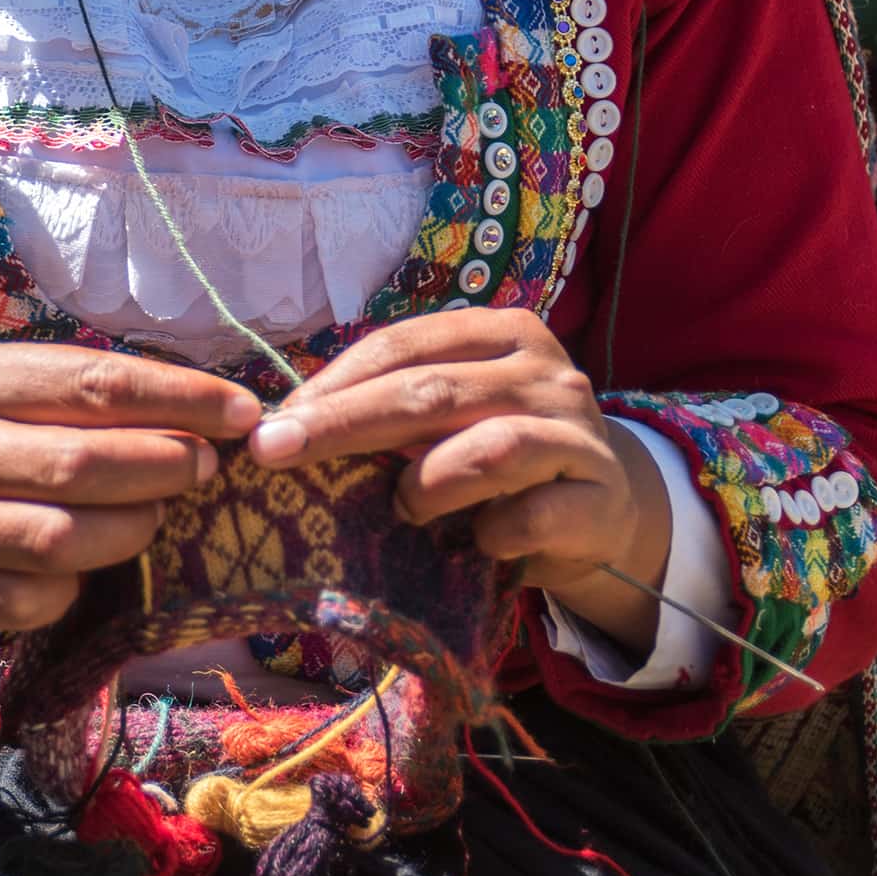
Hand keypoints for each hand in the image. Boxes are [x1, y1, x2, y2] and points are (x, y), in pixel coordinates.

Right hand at [0, 340, 260, 636]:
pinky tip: (86, 565)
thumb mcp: (3, 370)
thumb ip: (84, 387)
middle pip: (82, 466)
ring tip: (149, 512)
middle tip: (203, 468)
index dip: (181, 399)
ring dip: (132, 530)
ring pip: (62, 542)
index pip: (95, 384)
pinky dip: (76, 589)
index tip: (243, 412)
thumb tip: (209, 411)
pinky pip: (31, 602)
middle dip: (165, 467)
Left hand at [245, 311, 671, 650]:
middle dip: (342, 424)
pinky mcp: (599, 497)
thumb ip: (392, 407)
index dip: (332, 382)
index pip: (403, 344)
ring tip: (403, 509)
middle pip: (429, 391)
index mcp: (500, 333)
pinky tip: (477, 542)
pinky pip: (530, 517)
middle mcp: (543, 370)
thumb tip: (284, 426)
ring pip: (490, 448)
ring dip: (426, 486)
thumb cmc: (502, 455)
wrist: (604, 509)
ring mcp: (577, 432)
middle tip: (275, 453)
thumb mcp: (451, 416)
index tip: (272, 422)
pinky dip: (490, 532)